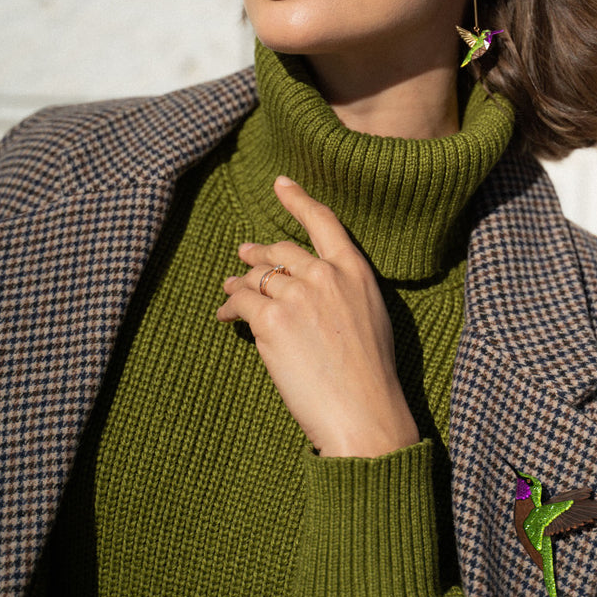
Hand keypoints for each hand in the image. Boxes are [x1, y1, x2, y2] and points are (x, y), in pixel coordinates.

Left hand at [216, 176, 419, 457]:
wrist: (364, 413)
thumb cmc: (371, 376)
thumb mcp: (370, 317)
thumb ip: (342, 291)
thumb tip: (308, 287)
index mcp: (356, 271)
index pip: (323, 222)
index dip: (297, 199)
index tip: (280, 183)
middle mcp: (325, 274)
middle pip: (282, 250)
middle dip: (259, 252)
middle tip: (245, 252)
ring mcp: (297, 295)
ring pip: (258, 276)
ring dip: (240, 281)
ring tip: (230, 287)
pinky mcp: (271, 320)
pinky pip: (241, 302)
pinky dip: (230, 306)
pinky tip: (224, 314)